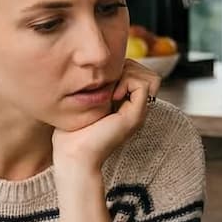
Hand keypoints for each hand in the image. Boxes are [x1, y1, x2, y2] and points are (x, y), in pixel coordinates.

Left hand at [52, 60, 160, 175]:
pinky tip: (112, 96)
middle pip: (147, 73)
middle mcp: (135, 109)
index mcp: (125, 105)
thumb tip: (95, 66)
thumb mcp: (83, 102)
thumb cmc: (71, 132)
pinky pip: (143, 85)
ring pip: (150, 77)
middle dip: (127, 69)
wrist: (73, 155)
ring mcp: (138, 113)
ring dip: (129, 75)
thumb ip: (94, 86)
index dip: (123, 68)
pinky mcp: (135, 116)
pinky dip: (128, 83)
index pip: (139, 73)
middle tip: (107, 84)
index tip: (101, 80)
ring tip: (111, 91)